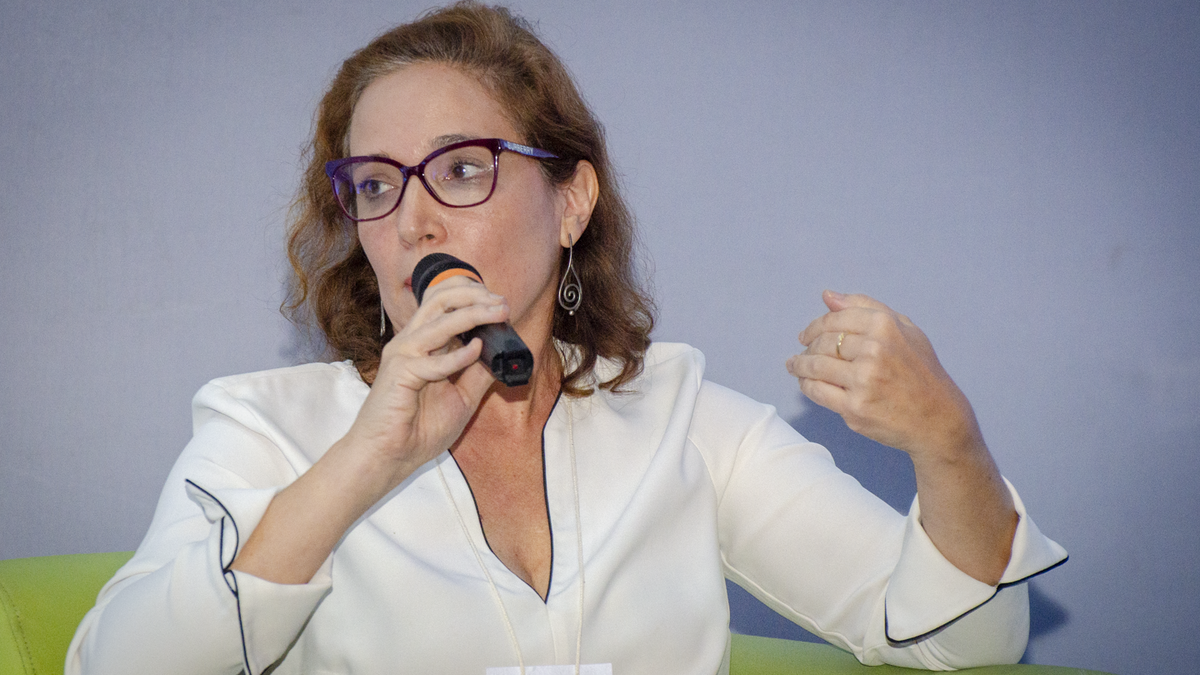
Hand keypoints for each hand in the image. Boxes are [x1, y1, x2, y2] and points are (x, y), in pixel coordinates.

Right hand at [342, 276, 507, 486]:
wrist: (388, 457)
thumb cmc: (418, 429)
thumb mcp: (462, 398)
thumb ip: (478, 374)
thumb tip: (503, 355)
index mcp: (423, 344)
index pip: (445, 304)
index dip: (473, 297)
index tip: (501, 305)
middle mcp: (411, 343)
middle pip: (440, 300)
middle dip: (474, 295)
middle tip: (502, 303)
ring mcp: (403, 354)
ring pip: (439, 321)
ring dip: (473, 314)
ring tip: (498, 313)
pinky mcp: (400, 373)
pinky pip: (434, 360)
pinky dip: (459, 355)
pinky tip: (476, 350)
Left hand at [786, 290, 982, 459]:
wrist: (938, 418)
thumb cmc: (921, 372)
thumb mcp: (905, 329)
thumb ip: (865, 307)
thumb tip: (827, 296)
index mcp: (884, 325)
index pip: (833, 320)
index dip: (814, 327)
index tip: (805, 335)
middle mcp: (873, 350)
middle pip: (822, 343)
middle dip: (807, 347)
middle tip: (802, 353)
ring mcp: (863, 380)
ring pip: (816, 366)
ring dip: (799, 365)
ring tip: (794, 366)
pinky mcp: (854, 407)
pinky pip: (818, 391)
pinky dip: (806, 385)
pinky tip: (805, 383)